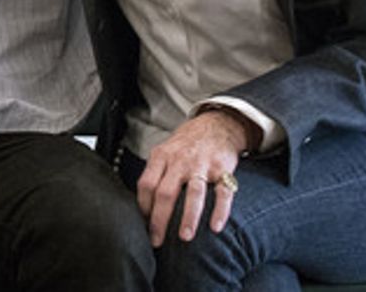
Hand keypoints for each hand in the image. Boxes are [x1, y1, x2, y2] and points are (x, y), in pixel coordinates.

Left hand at [137, 110, 251, 246]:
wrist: (216, 124)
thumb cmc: (186, 144)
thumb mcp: (164, 152)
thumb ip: (154, 174)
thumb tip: (142, 205)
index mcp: (161, 157)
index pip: (146, 184)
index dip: (143, 207)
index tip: (143, 226)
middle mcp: (180, 161)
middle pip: (165, 192)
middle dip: (159, 219)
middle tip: (157, 240)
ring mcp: (202, 165)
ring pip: (193, 193)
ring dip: (188, 217)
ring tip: (184, 237)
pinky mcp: (223, 170)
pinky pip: (222, 192)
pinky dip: (220, 211)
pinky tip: (216, 227)